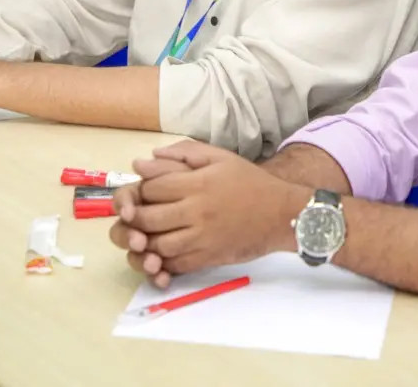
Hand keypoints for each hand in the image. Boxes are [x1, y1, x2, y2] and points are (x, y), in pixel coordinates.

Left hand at [108, 140, 307, 284]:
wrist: (281, 214)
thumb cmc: (250, 182)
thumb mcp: (220, 157)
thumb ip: (184, 153)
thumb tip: (146, 161)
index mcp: (198, 184)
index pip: (152, 188)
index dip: (141, 189)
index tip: (143, 190)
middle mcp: (197, 212)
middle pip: (149, 218)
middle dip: (135, 218)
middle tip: (136, 215)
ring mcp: (202, 238)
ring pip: (158, 245)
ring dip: (146, 242)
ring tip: (145, 235)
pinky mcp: (209, 258)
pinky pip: (176, 264)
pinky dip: (163, 261)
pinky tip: (162, 252)